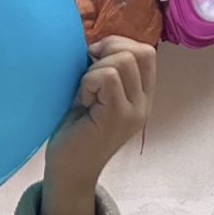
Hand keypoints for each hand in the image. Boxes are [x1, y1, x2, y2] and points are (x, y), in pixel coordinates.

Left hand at [41, 38, 156, 214]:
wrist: (67, 172)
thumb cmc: (74, 133)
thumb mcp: (94, 95)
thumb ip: (104, 70)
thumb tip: (95, 42)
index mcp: (140, 96)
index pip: (146, 52)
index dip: (118, 44)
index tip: (93, 60)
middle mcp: (143, 104)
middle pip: (140, 51)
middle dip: (109, 50)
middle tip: (87, 72)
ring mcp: (134, 111)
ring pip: (123, 61)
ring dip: (96, 68)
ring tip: (85, 92)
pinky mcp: (117, 117)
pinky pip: (109, 77)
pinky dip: (90, 81)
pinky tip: (82, 101)